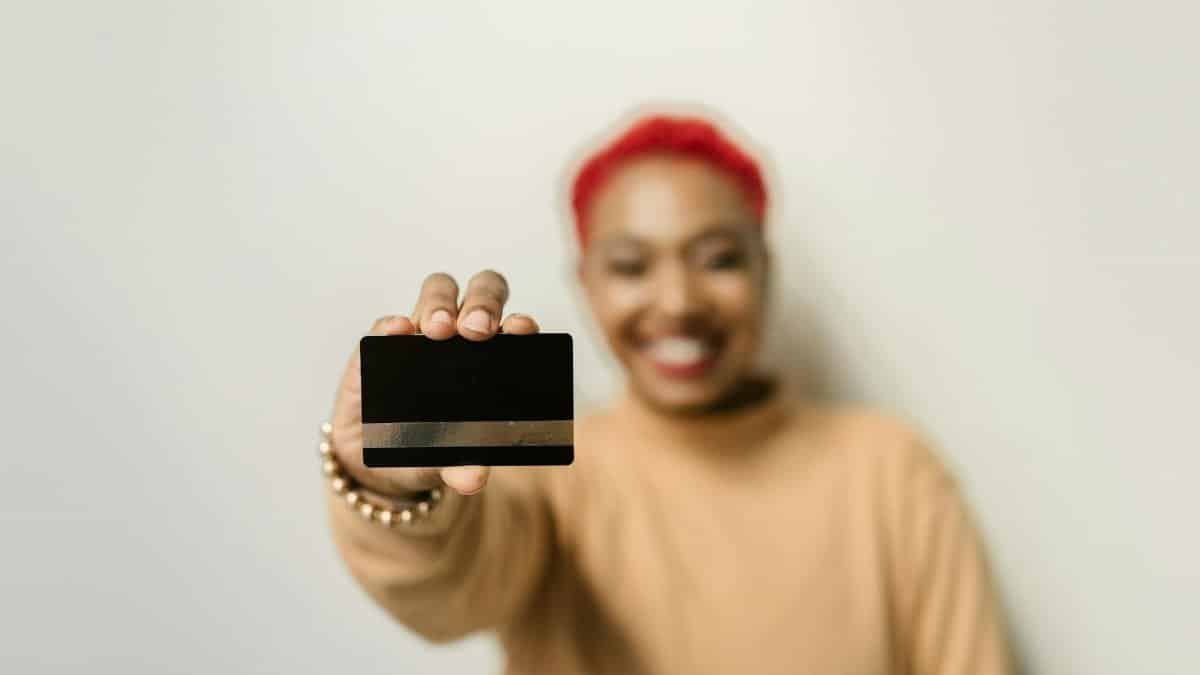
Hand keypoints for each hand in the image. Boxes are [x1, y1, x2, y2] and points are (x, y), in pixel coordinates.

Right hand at [328, 270, 538, 496]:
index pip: (513, 326)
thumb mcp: (446, 464)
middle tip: (476, 330)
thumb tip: (474, 478)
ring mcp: (420, 335)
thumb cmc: (427, 447)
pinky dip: (392, 323)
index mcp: (492, 359)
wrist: (375, 456)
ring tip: (438, 331)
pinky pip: (387, 323)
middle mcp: (461, 336)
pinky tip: (396, 332)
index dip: (519, 323)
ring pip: (438, 291)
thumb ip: (462, 469)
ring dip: (440, 304)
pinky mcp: (380, 344)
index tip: (521, 330)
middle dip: (482, 303)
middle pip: (481, 293)